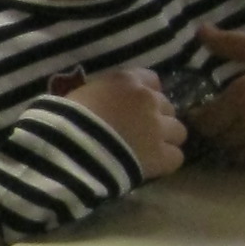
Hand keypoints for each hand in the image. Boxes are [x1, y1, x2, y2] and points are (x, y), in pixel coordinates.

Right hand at [51, 66, 184, 179]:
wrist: (69, 149)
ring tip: (149, 149)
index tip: (135, 106)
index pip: (151, 80)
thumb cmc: (65, 118)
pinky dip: (166, 160)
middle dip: (157, 117)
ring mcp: (158, 129)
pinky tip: (152, 165)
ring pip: (179, 131)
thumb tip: (102, 104)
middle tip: (140, 130)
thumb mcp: (80, 94)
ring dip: (166, 138)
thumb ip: (101, 94)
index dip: (145, 94)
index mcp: (127, 81)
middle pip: (167, 106)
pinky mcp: (161, 156)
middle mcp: (149, 100)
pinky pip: (176, 157)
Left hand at [183, 28, 244, 163]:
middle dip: (211, 131)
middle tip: (214, 119)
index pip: (204, 121)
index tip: (198, 108)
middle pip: (217, 140)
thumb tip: (200, 31)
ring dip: (229, 145)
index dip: (197, 117)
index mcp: (243, 98)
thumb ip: (231, 44)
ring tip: (233, 129)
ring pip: (235, 155)